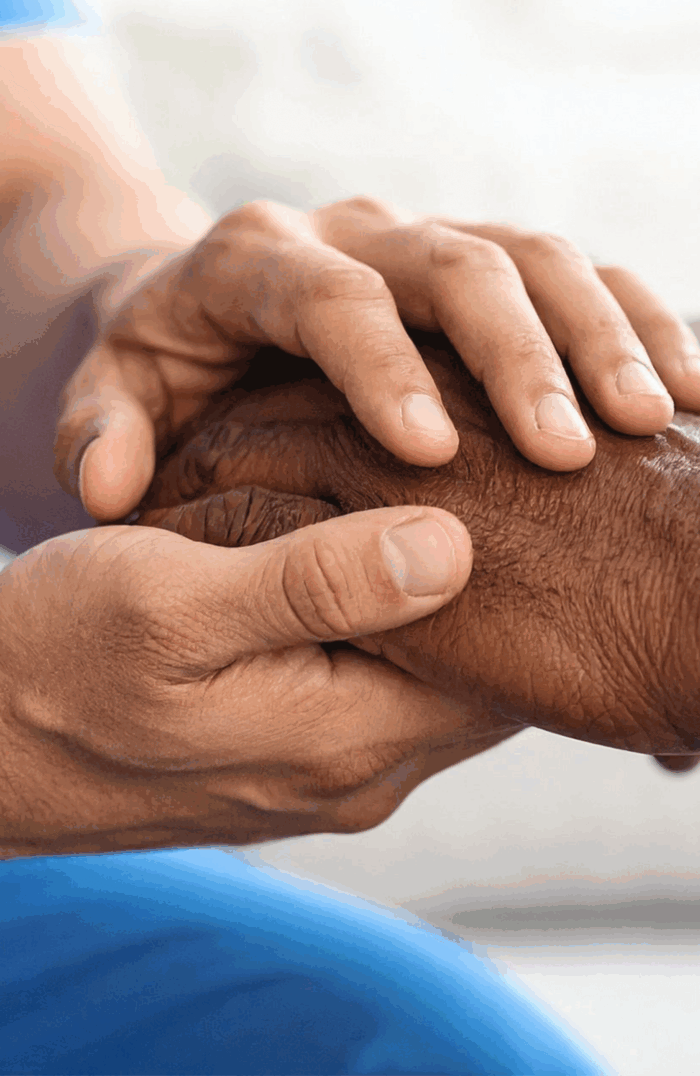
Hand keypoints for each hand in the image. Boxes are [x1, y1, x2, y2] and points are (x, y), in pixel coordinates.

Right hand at [0, 505, 506, 856]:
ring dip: (439, 600)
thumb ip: (315, 581)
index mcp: (345, 739)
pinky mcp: (292, 757)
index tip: (503, 471)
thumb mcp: (174, 601)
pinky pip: (381, 685)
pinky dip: (389, 620)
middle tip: (480, 469)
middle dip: (492, 580)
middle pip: (480, 673)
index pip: (502, 663)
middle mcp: (356, 774)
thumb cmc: (55, 656)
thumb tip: (455, 547)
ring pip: (433, 676)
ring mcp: (326, 773)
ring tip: (428, 498)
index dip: (522, 566)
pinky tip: (362, 554)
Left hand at [55, 198, 699, 522]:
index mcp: (259, 257)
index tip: (428, 452)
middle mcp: (359, 230)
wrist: (212, 309)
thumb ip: (102, 434)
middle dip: (519, 354)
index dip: (380, 366)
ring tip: (651, 424)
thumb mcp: (114, 393)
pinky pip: (579, 272)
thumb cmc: (166, 365)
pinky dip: (636, 322)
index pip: (330, 295)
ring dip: (599, 338)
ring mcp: (432, 240)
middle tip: (569, 450)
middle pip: (457, 264)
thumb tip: (114, 490)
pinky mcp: (489, 263)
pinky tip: (687, 392)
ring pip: (537, 257)